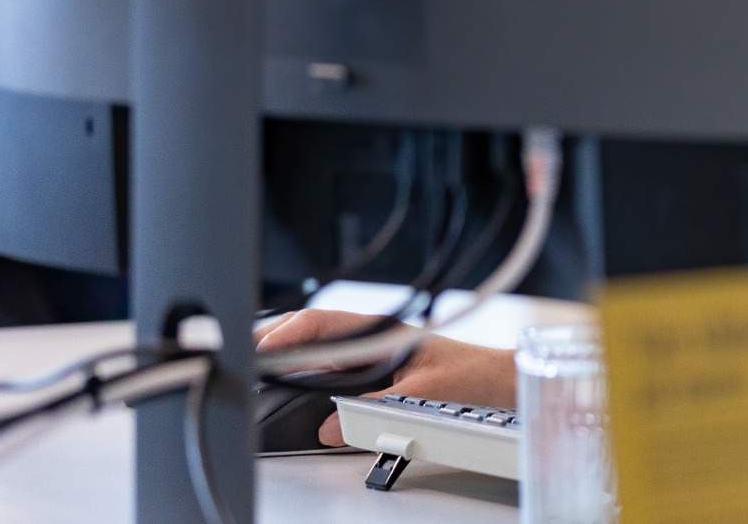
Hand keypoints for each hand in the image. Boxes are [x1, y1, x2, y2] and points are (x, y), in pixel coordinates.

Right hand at [255, 309, 517, 446]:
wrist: (503, 384)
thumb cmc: (476, 376)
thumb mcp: (424, 395)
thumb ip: (377, 411)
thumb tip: (332, 424)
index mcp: (384, 332)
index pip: (323, 323)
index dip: (288, 334)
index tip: (262, 348)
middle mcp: (376, 341)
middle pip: (315, 336)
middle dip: (277, 343)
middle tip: (243, 358)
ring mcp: (377, 358)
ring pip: (323, 355)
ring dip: (292, 361)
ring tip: (259, 373)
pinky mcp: (382, 377)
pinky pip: (337, 376)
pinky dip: (312, 381)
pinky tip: (299, 394)